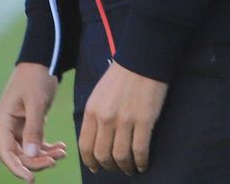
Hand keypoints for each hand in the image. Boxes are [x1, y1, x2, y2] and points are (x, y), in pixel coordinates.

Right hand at [0, 62, 67, 180]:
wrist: (43, 60)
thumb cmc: (36, 77)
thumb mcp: (36, 103)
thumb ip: (33, 129)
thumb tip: (31, 155)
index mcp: (3, 120)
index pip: (6, 152)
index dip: (17, 168)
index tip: (31, 179)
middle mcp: (8, 125)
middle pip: (19, 154)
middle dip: (37, 161)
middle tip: (56, 160)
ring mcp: (18, 125)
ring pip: (29, 151)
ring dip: (45, 155)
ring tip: (63, 152)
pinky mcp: (30, 123)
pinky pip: (36, 143)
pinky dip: (48, 147)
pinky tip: (62, 147)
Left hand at [78, 61, 167, 175]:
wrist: (141, 61)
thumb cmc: (120, 77)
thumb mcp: (98, 95)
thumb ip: (95, 116)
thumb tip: (95, 140)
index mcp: (91, 111)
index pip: (85, 146)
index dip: (91, 162)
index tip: (96, 167)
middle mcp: (105, 118)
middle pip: (102, 155)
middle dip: (109, 167)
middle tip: (117, 169)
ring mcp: (124, 121)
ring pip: (121, 156)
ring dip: (126, 167)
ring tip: (131, 169)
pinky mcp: (144, 121)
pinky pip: (140, 151)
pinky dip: (141, 162)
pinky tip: (143, 164)